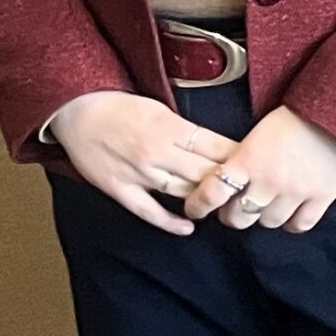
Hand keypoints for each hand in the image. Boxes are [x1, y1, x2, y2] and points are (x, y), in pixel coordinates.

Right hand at [45, 91, 238, 235]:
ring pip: (182, 192)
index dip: (239, 158)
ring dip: (205, 200)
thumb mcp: (162, 109)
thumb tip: (219, 146)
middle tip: (249, 189)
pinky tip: (188, 227)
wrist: (78, 111)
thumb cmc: (123, 108)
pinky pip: (148, 211)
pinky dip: (169, 221)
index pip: (216, 146)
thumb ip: (188, 130)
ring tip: (225, 206)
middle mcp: (158, 152)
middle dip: (229, 182)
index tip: (257, 164)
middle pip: (204, 172)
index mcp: (172, 128)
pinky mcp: (119, 189)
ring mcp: (138, 173)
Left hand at [182, 105, 335, 232]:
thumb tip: (228, 176)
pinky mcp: (322, 196)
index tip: (196, 209)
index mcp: (248, 159)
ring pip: (268, 222)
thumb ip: (243, 156)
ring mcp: (296, 191)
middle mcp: (268, 180)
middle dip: (233, 214)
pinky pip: (300, 224)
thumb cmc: (298, 112)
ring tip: (269, 204)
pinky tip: (293, 213)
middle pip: (238, 216)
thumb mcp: (260, 130)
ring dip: (264, 216)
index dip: (198, 205)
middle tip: (237, 205)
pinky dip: (294, 222)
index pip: (211, 193)